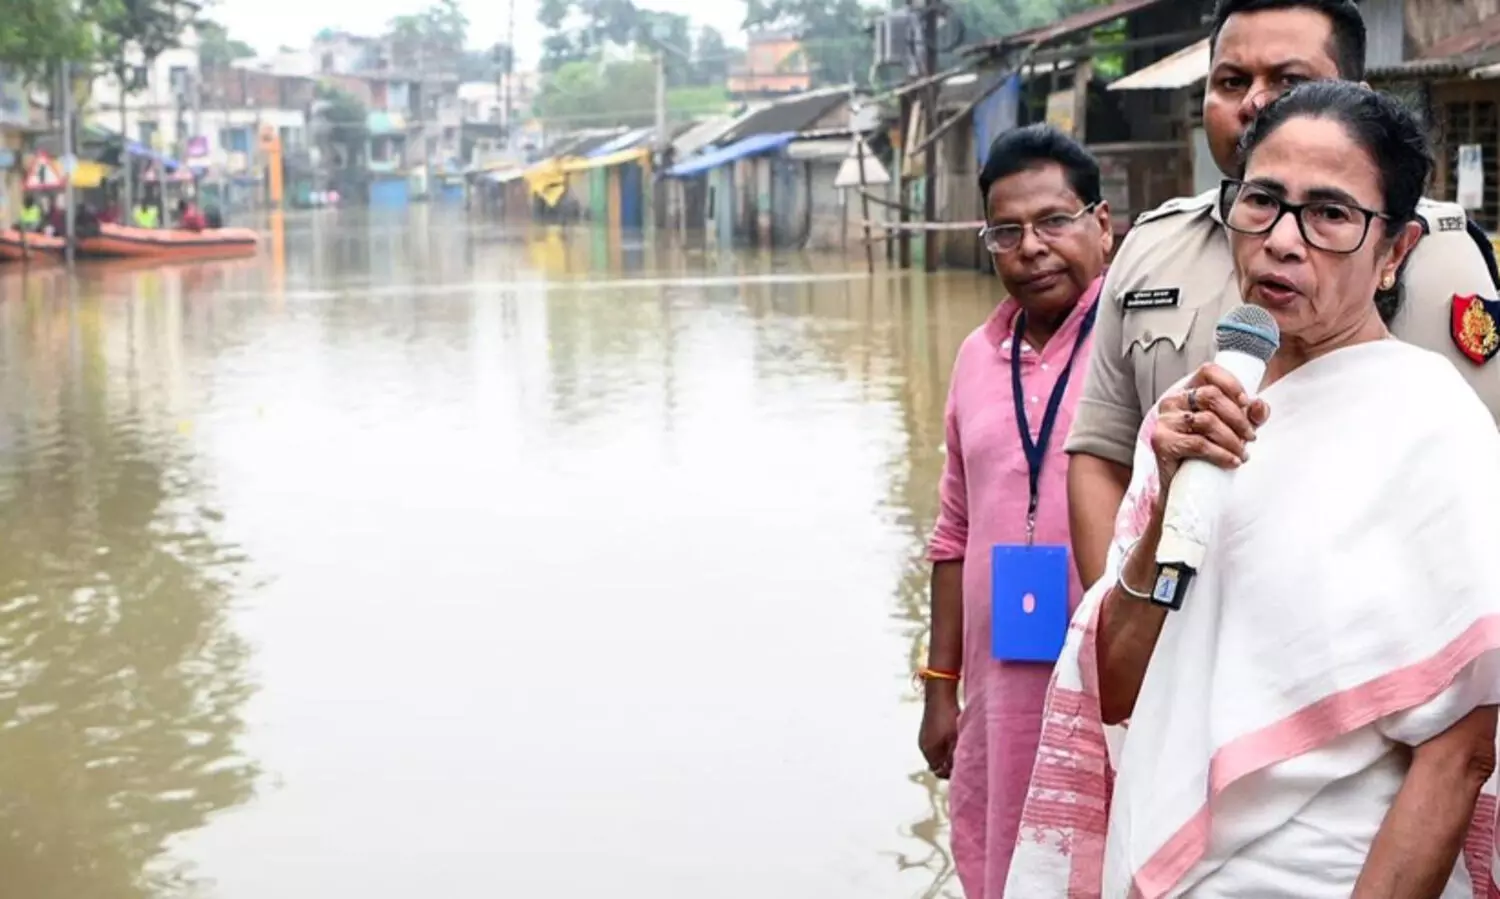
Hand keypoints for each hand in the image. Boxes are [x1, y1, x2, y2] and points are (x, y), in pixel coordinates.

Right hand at [918, 689, 959, 778]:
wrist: (940, 692)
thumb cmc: (948, 717)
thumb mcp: (954, 740)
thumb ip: (953, 758)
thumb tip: (953, 772)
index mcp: (929, 751)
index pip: (939, 772)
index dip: (951, 772)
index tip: (963, 767)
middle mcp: (924, 746)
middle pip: (937, 763)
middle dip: (949, 763)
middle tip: (964, 757)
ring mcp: (924, 736)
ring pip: (938, 752)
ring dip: (948, 753)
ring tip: (960, 746)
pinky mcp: (928, 728)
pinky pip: (937, 743)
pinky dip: (945, 744)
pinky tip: (955, 735)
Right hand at [1151, 363, 1270, 487]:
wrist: (1184, 486)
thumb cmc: (1207, 454)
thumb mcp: (1234, 430)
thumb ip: (1250, 415)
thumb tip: (1258, 405)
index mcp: (1188, 392)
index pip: (1208, 372)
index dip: (1231, 383)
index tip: (1246, 403)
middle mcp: (1172, 402)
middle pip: (1211, 396)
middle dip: (1237, 418)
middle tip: (1250, 437)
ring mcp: (1165, 421)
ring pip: (1207, 421)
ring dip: (1232, 439)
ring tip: (1242, 453)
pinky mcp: (1162, 442)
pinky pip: (1198, 443)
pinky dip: (1221, 454)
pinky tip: (1232, 461)